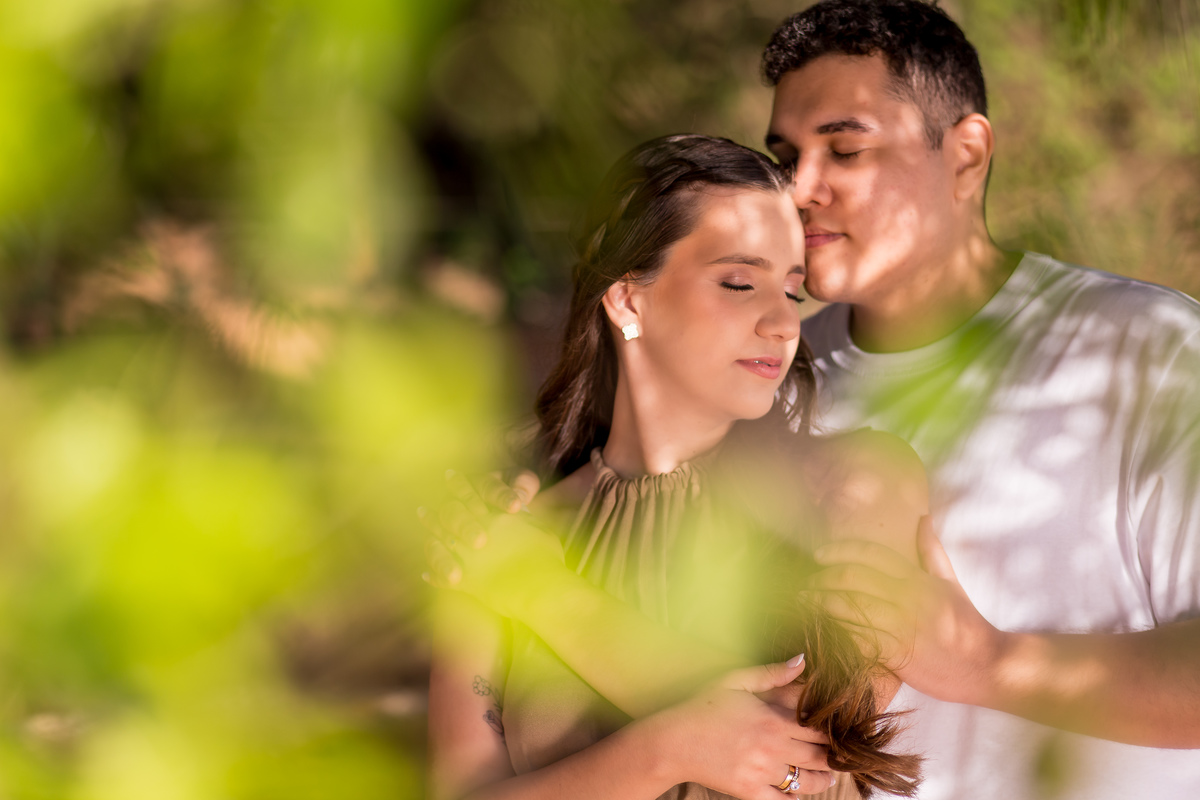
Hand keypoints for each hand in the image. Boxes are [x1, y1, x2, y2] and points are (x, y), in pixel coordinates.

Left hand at [421, 471, 562, 617]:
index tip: (448, 475)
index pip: (472, 495)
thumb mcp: (541, 530)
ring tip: (422, 525)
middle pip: (450, 515)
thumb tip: (523, 511)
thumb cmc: (546, 558)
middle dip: (437, 508)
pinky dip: (434, 575)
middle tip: (424, 505)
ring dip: (429, 531)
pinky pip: (442, 577)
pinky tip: (426, 574)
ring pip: (440, 540)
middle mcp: (477, 533)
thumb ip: (527, 519)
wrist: (540, 587)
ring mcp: (467, 557)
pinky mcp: (464, 582)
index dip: (459, 484)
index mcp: (496, 519)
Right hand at [651, 656, 837, 797]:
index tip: (840, 730)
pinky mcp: (749, 791)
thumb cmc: (703, 707)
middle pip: (819, 756)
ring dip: (822, 779)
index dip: (833, 730)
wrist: (673, 742)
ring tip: (826, 775)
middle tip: (841, 755)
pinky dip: (794, 798)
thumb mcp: (734, 681)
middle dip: (834, 756)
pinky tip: (797, 791)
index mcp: (771, 720)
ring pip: (806, 782)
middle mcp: (771, 748)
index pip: (818, 728)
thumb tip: (803, 660)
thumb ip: (771, 674)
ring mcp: (760, 772)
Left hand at [810, 516, 1004, 704]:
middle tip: (808, 581)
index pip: (874, 555)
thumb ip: (932, 551)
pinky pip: (861, 641)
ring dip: (823, 604)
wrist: (988, 666)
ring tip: (805, 601)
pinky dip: (838, 634)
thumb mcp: (950, 583)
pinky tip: (821, 631)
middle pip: (856, 579)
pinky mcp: (901, 655)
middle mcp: (910, 599)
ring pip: (853, 609)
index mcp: (919, 579)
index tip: (820, 554)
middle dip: (825, 577)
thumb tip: (923, 517)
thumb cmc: (967, 624)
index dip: (843, 551)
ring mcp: (905, 627)